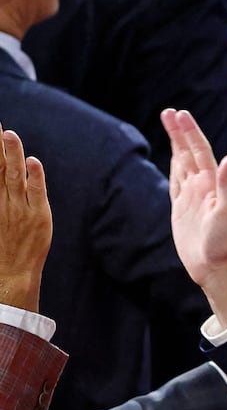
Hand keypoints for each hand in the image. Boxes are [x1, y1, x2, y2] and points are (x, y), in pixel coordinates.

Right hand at [0, 126, 50, 312]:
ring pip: (14, 176)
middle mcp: (1, 202)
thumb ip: (0, 192)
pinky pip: (36, 193)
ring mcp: (19, 209)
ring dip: (11, 154)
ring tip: (8, 134)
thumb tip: (3, 173)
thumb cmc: (2, 247)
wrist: (10, 275)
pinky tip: (33, 162)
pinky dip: (34, 177)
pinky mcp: (38, 217)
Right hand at [163, 108, 226, 326]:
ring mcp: (193, 197)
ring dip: (177, 145)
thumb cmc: (225, 244)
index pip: (200, 151)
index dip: (190, 133)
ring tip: (170, 126)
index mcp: (213, 185)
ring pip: (182, 164)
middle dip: (180, 132)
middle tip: (169, 112)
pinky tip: (175, 159)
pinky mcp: (183, 209)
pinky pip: (176, 182)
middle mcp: (204, 187)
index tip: (180, 114)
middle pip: (190, 153)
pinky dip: (175, 167)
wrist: (216, 267)